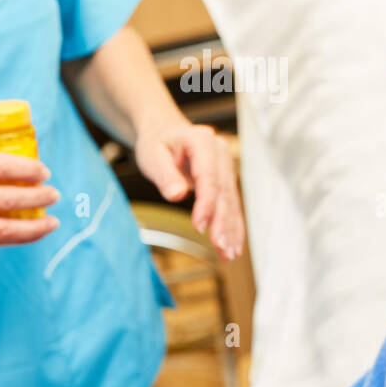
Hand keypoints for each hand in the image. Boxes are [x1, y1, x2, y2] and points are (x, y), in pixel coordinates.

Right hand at [0, 148, 60, 248]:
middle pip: (5, 198)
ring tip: (52, 221)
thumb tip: (19, 167)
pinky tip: (32, 233)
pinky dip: (16, 238)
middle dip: (37, 197)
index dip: (28, 169)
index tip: (45, 171)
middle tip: (54, 194)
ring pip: (2, 227)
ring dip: (33, 226)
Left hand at [134, 121, 244, 259]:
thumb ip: (165, 175)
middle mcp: (220, 152)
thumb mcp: (152, 156)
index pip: (208, 176)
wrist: (165, 133)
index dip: (206, 203)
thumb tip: (177, 195)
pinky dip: (232, 225)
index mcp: (201, 140)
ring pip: (231, 200)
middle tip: (220, 247)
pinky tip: (233, 245)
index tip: (199, 227)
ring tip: (229, 253)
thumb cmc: (157, 144)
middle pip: (223, 191)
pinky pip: (231, 204)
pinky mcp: (226, 179)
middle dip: (223, 222)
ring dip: (231, 228)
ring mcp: (226, 165)